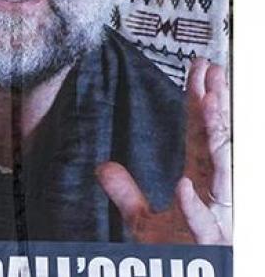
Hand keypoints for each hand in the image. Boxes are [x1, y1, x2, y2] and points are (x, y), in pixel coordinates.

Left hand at [97, 58, 230, 244]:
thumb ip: (126, 193)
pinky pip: (202, 224)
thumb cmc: (174, 257)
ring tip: (210, 105)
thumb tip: (104, 166)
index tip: (199, 70)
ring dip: (217, 139)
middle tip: (213, 71)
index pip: (200, 136)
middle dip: (217, 108)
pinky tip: (185, 186)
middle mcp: (212, 197)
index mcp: (199, 187)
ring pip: (221, 175)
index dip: (199, 103)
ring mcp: (215, 220)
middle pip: (217, 145)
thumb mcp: (143, 223)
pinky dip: (194, 205)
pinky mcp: (208, 245)